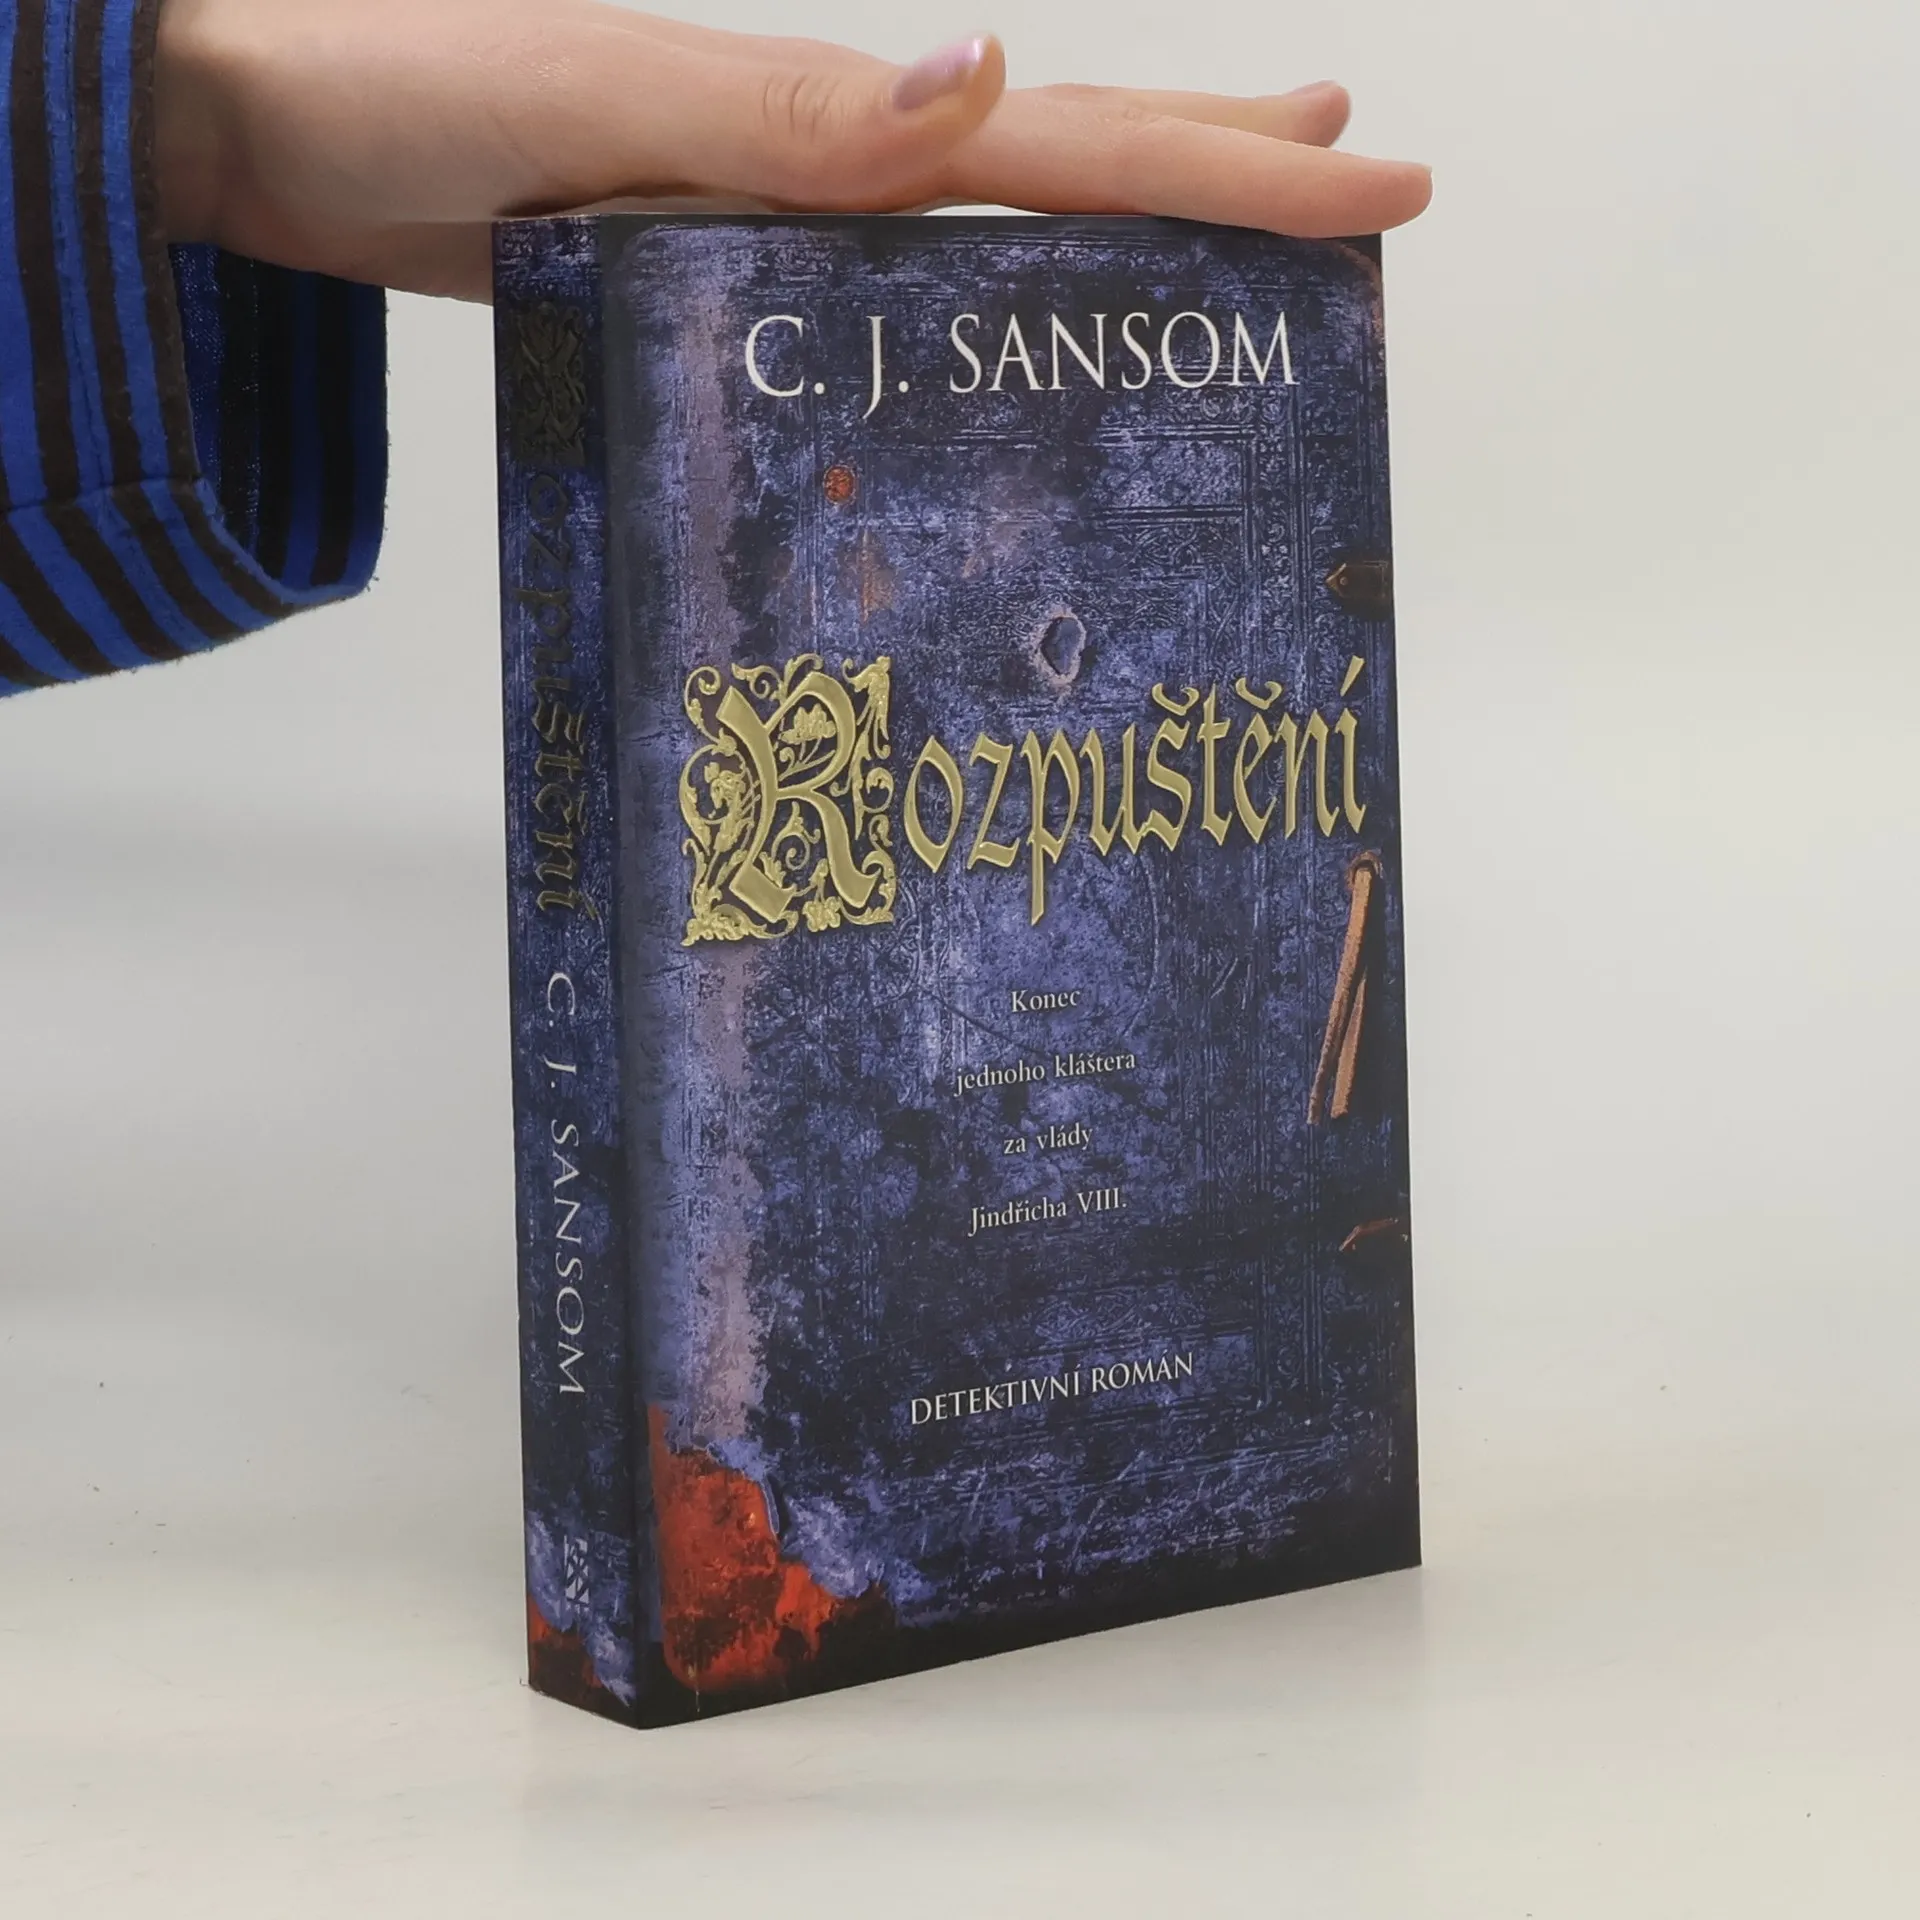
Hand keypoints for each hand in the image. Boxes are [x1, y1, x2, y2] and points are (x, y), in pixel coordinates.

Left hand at [155, 0, 1431, 300]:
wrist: (249, 123)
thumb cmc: (392, 98)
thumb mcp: (597, 93)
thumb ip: (784, 112)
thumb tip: (984, 76)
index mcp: (815, 116)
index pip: (1061, 143)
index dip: (1219, 166)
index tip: (1367, 176)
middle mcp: (812, 157)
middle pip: (1052, 166)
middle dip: (1209, 176)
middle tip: (1350, 182)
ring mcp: (763, 212)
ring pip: (977, 233)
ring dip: (1105, 238)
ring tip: (1214, 255)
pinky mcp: (702, 266)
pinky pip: (870, 299)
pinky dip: (959, 319)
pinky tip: (989, 344)